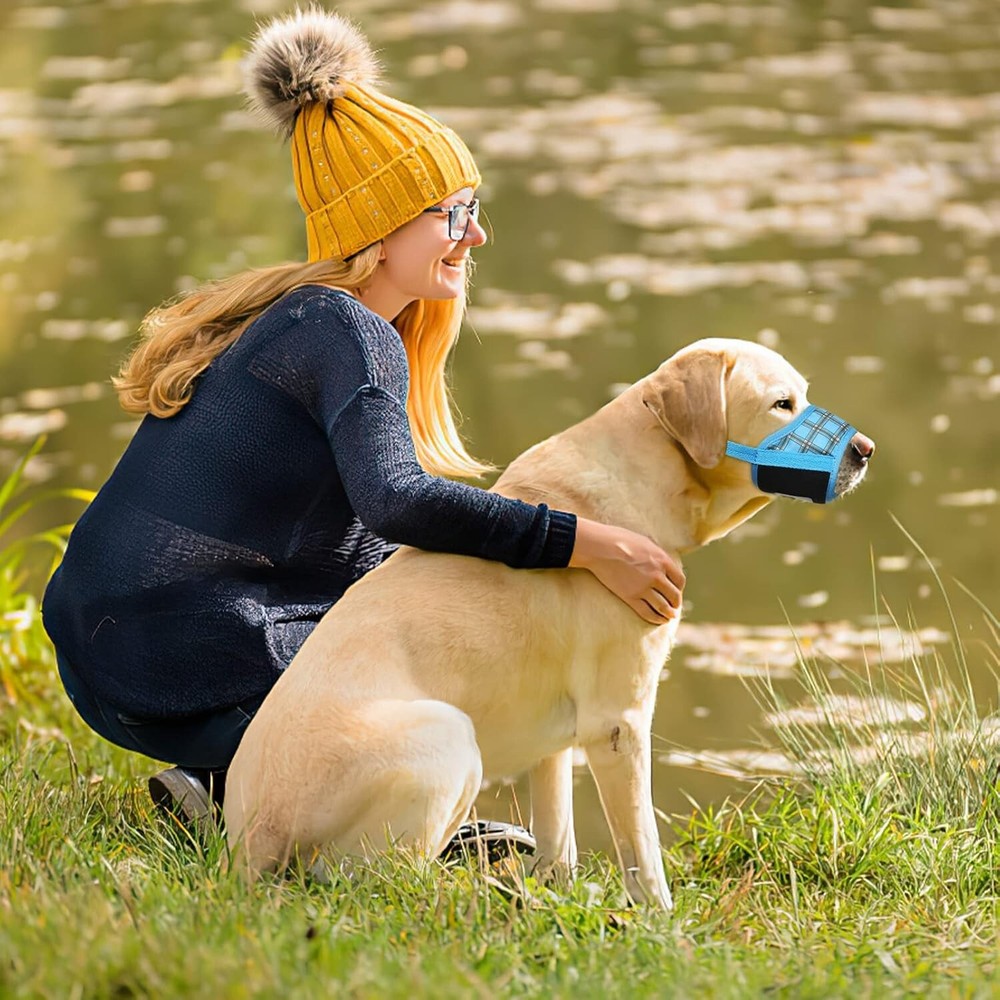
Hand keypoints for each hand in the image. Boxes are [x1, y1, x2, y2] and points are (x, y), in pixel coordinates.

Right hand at [568, 518, 684, 624]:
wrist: (601, 547)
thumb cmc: (620, 540)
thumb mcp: (645, 543)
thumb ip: (656, 555)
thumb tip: (662, 562)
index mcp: (662, 560)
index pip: (679, 580)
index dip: (679, 588)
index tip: (676, 591)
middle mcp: (656, 576)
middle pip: (673, 595)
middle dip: (675, 603)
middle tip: (674, 606)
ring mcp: (644, 587)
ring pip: (662, 606)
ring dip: (668, 614)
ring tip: (669, 617)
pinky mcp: (630, 596)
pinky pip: (647, 612)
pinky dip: (655, 618)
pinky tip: (658, 620)